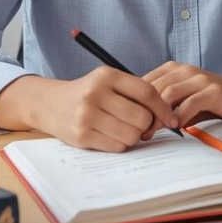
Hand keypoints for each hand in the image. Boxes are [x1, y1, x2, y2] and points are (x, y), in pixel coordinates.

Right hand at [36, 68, 178, 151]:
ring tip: (123, 129)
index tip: (172, 119)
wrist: (49, 103)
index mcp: (107, 76)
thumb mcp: (107, 82)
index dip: (163, 108)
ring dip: (134, 136)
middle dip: (147, 125)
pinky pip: (117, 146)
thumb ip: (134, 93)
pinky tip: (111, 135)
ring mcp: (87, 116)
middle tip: (140, 125)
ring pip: (131, 135)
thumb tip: (167, 115)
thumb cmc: (87, 93)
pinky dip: (120, 144)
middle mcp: (95, 93)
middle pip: (142, 118)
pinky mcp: (81, 136)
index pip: (146, 92)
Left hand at [142, 62, 221, 128]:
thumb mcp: (185, 101)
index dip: (134, 102)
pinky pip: (191, 103)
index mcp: (174, 70)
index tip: (127, 122)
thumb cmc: (214, 102)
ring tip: (150, 133)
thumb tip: (139, 122)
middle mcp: (185, 70)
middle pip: (154, 89)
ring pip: (169, 95)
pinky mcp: (214, 90)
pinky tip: (176, 128)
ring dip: (157, 116)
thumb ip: (165, 106)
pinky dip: (180, 116)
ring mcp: (200, 79)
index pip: (145, 83)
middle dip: (142, 111)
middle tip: (136, 132)